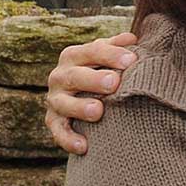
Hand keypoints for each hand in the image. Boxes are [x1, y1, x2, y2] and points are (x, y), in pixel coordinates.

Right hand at [45, 33, 138, 154]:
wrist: (81, 94)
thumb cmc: (100, 70)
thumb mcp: (107, 56)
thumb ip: (117, 47)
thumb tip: (132, 39)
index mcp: (74, 55)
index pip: (92, 51)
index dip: (111, 54)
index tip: (132, 59)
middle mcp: (60, 76)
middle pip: (75, 76)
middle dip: (94, 79)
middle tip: (114, 82)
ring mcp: (55, 99)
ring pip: (63, 103)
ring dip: (79, 107)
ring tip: (98, 111)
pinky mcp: (53, 121)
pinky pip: (58, 131)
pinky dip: (68, 139)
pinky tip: (84, 146)